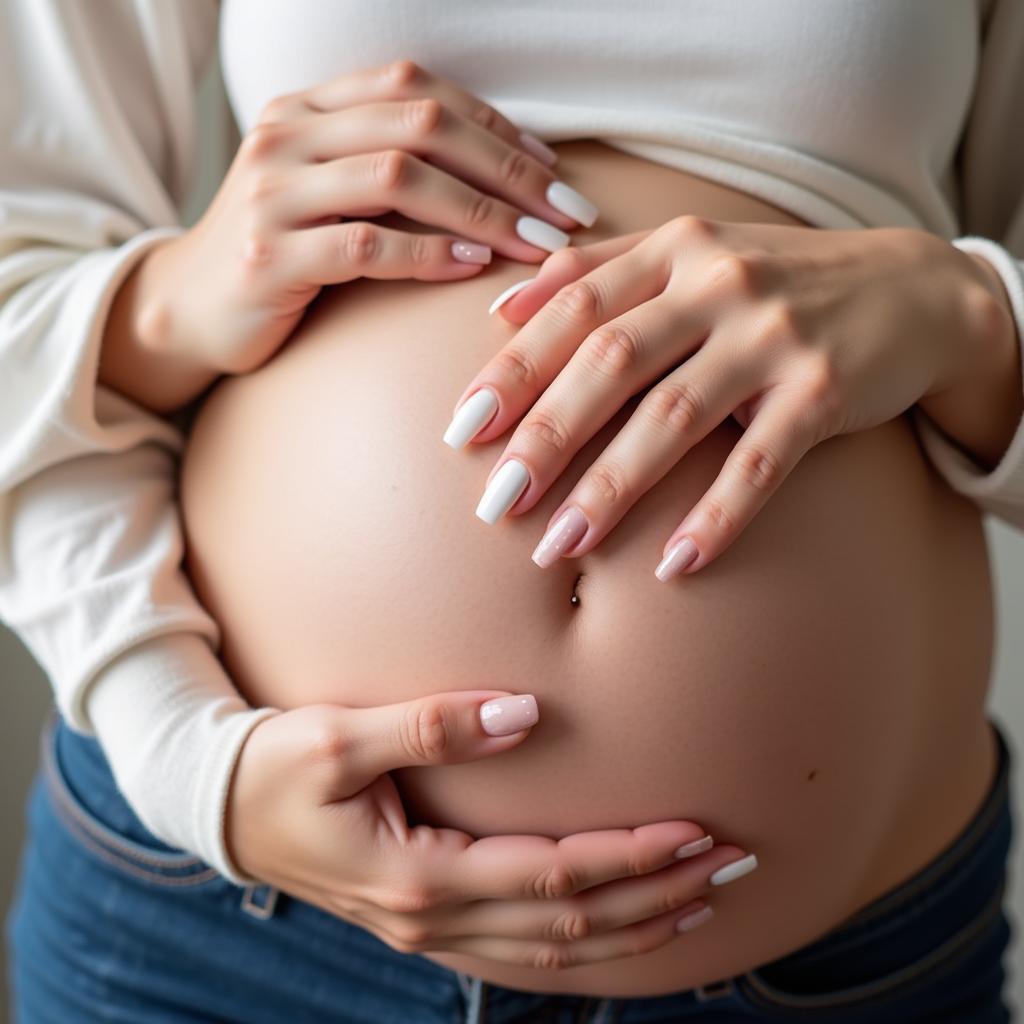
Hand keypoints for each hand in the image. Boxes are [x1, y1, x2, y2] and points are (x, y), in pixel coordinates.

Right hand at [133, 59, 596, 377]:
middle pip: (420, 125)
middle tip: (565, 215)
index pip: (418, 89)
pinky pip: (365, 245)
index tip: (553, 174)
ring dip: (482, 212)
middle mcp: (287, 133)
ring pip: (398, 177)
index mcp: (308, 107)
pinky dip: (428, 255)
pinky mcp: (268, 256)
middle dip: (507, 169)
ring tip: (536, 245)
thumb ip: (392, 170)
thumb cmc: (283, 253)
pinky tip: (473, 269)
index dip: (496, 126)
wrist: (190, 309)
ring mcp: (272, 192)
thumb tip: (503, 177)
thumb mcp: (332, 194)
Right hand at [227, 692, 753, 969]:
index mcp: (418, 876)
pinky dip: (585, 942)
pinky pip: (522, 951)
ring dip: (634, 925)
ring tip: (702, 900)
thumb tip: (524, 711)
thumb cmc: (273, 767)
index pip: (552, 875)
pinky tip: (622, 924)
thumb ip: (433, 726)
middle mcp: (433, 919)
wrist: (219, 805)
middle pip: (572, 923)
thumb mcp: (340, 737)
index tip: (697, 831)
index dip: (630, 857)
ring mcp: (429, 931)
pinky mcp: (425, 921)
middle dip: (658, 894)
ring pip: (555, 950)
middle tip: (733, 864)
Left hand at [443, 217, 1001, 577]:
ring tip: (557, 547)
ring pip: (675, 417)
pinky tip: (673, 563)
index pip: (574, 308)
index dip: (512, 369)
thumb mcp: (688, 253)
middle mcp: (720, 284)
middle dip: (544, 436)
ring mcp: (775, 337)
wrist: (912, 289)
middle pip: (612, 362)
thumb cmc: (774, 280)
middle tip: (494, 503)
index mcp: (674, 250)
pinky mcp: (826, 391)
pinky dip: (717, 515)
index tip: (461, 430)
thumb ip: (596, 271)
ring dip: (611, 488)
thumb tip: (500, 309)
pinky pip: (760, 462)